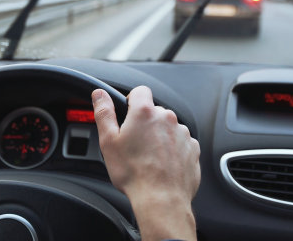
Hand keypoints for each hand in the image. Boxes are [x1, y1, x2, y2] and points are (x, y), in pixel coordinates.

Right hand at [92, 86, 199, 240]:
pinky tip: (162, 165)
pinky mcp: (193, 148)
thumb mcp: (108, 142)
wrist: (161, 200)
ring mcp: (182, 133)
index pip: (140, 91)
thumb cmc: (134, 173)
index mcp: (145, 113)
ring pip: (167, 128)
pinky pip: (180, 143)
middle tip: (134, 144)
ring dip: (159, 137)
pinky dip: (172, 150)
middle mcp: (167, 118)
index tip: (128, 115)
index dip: (132, 101)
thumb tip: (99, 94)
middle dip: (145, 123)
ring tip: (149, 158)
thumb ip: (104, 113)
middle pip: (154, 112)